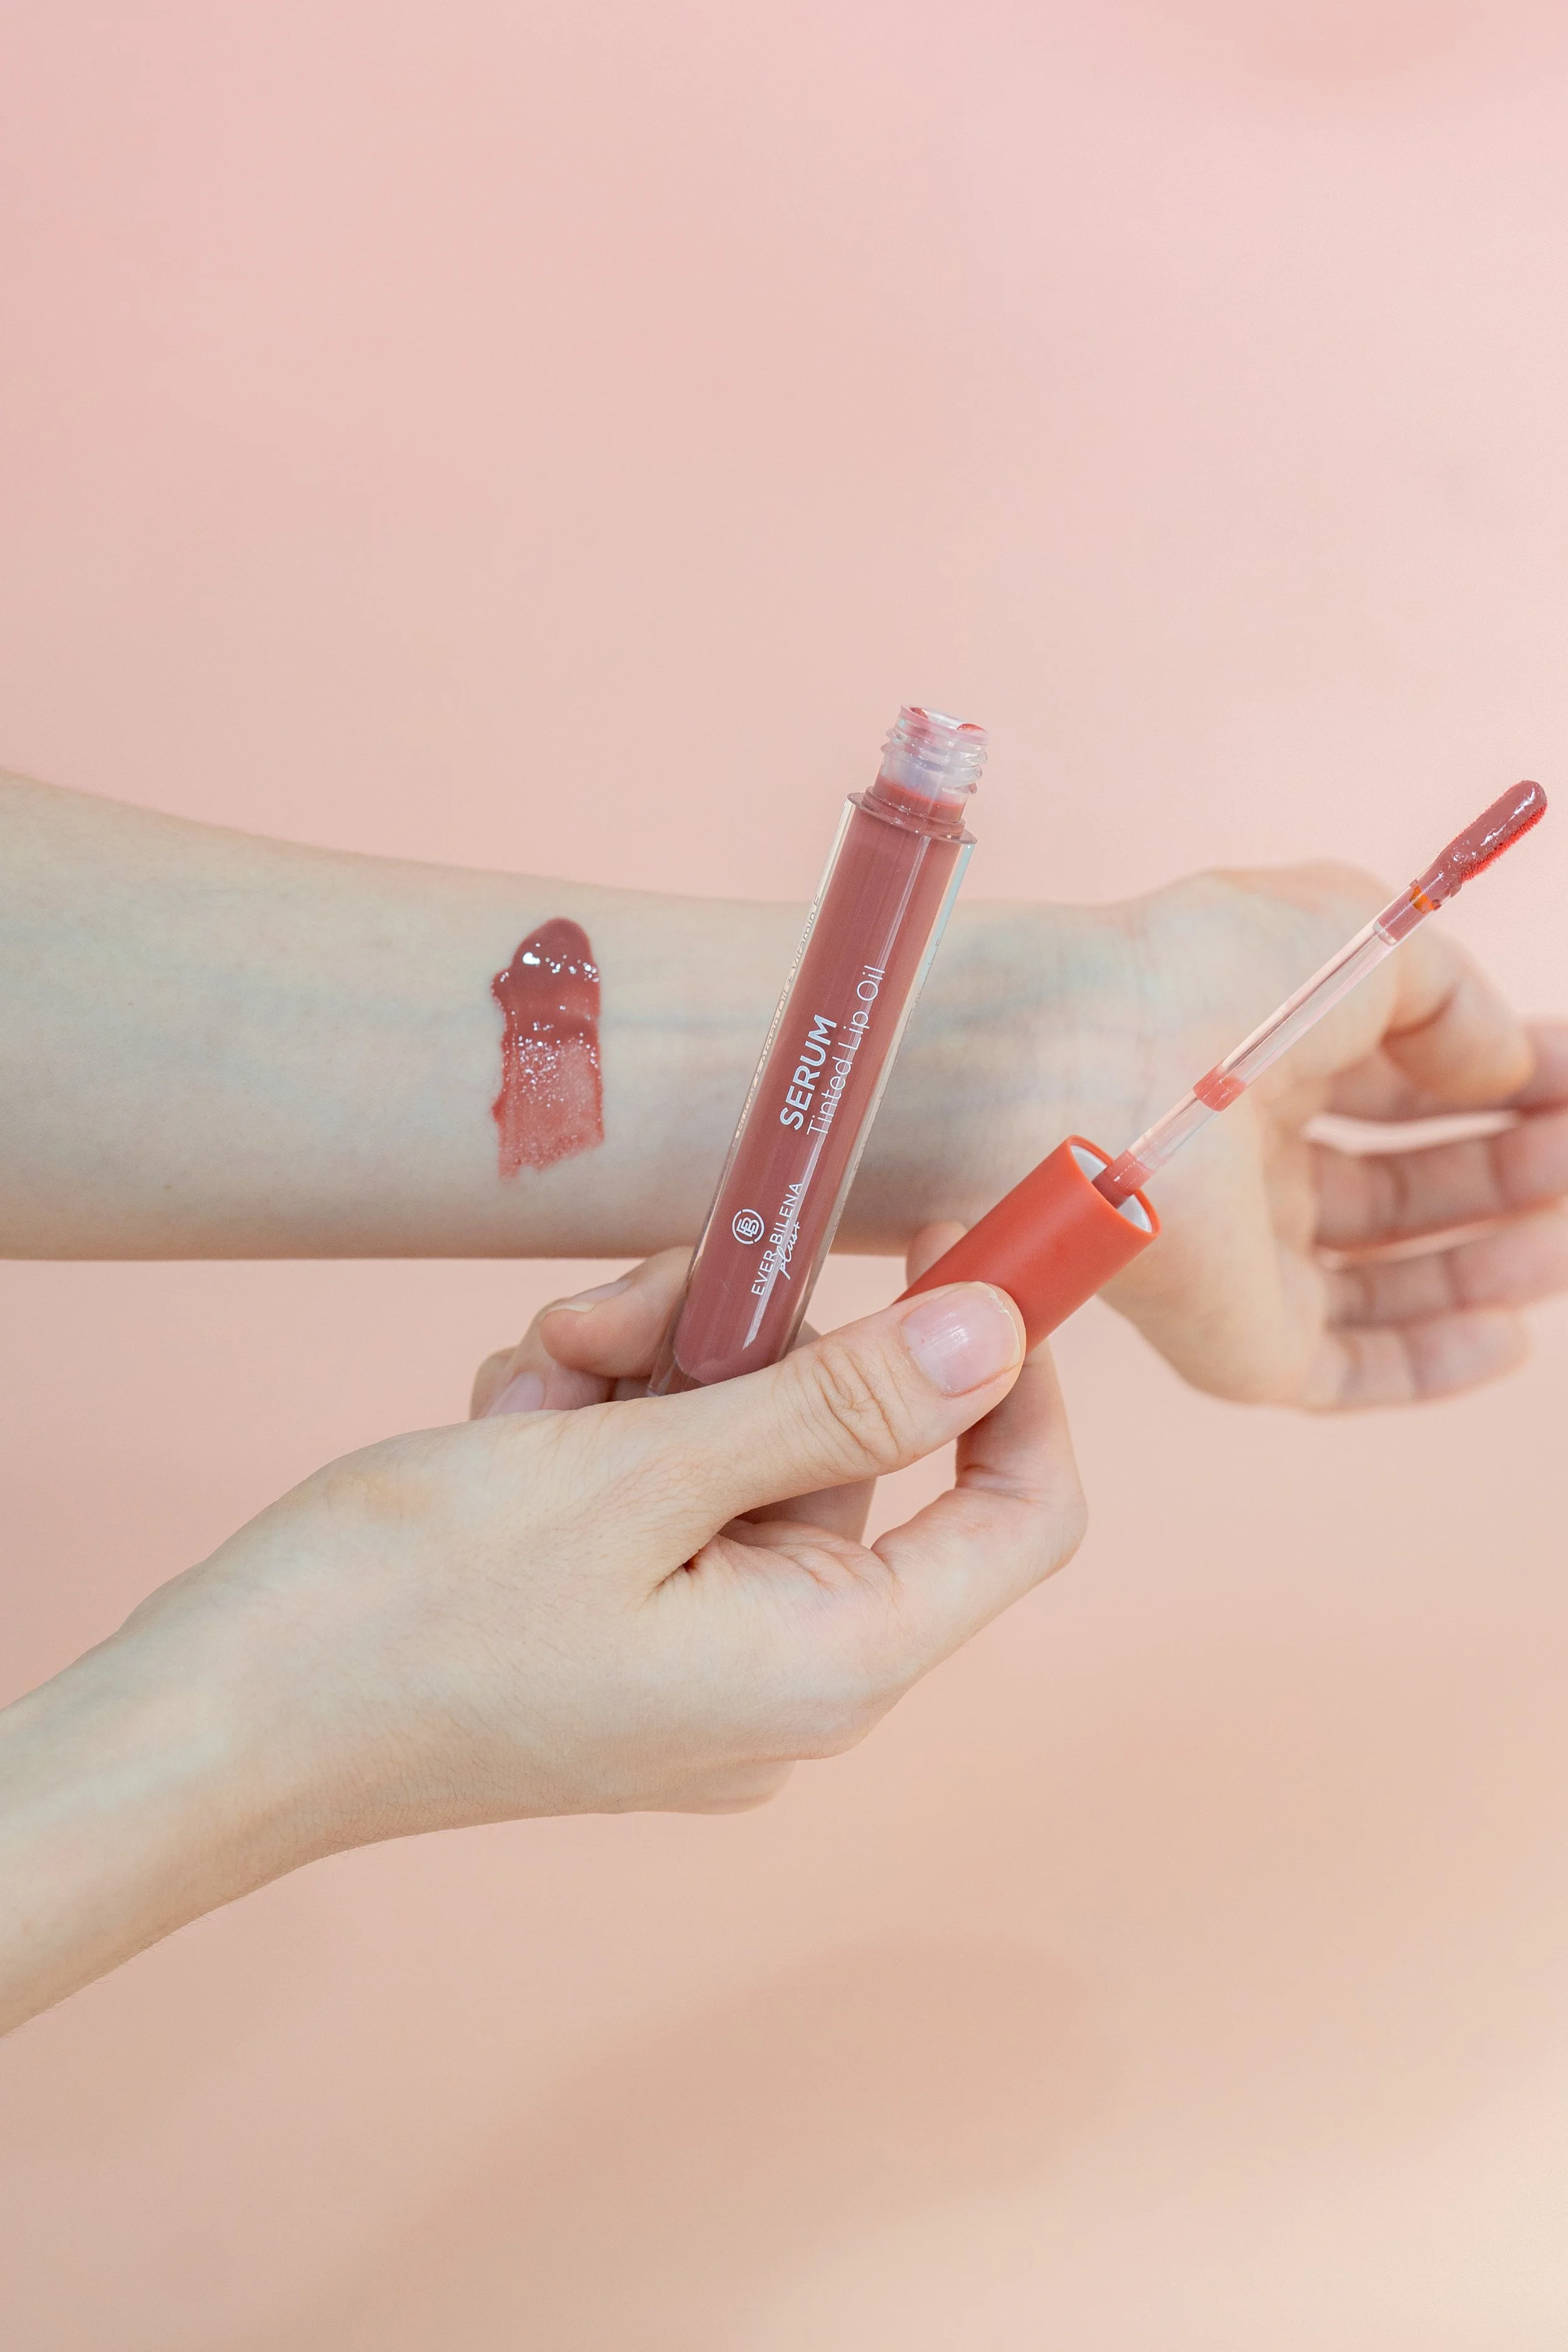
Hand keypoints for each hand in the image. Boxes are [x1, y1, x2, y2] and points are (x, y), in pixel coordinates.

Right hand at [0, 1274, 1081, 2031]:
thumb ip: (830, 1401)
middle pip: (853, 1451)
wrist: (219, 1720)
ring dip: (649, 1373)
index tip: (962, 1247)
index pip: (1021, 1511)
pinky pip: (669, 1491)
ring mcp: (704, 1659)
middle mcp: (787, 1676)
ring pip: (745, 1446)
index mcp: (828, 1664)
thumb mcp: (633, 1473)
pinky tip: (507, 1420)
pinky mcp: (629, 1631)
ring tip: (536, 1372)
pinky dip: (599, 1427)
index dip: (1016, 1372)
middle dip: (746, 1344)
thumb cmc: (407, 1613)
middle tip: (627, 1299)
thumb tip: (993, 1333)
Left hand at [895, 870, 1567, 1408]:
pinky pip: (1347, 1367)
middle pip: (1402, 1181)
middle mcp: (1245, 1157)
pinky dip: (1433, 1358)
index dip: (1500, 1076)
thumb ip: (1449, 998)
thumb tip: (1500, 1070)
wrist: (1088, 1077)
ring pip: (1389, 1274)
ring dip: (1493, 1255)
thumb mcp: (1358, 937)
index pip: (1398, 1078)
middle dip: (1510, 1164)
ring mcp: (1240, 1254)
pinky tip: (1511, 1331)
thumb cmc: (1207, 980)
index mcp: (1256, 1051)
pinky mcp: (1236, 1341)